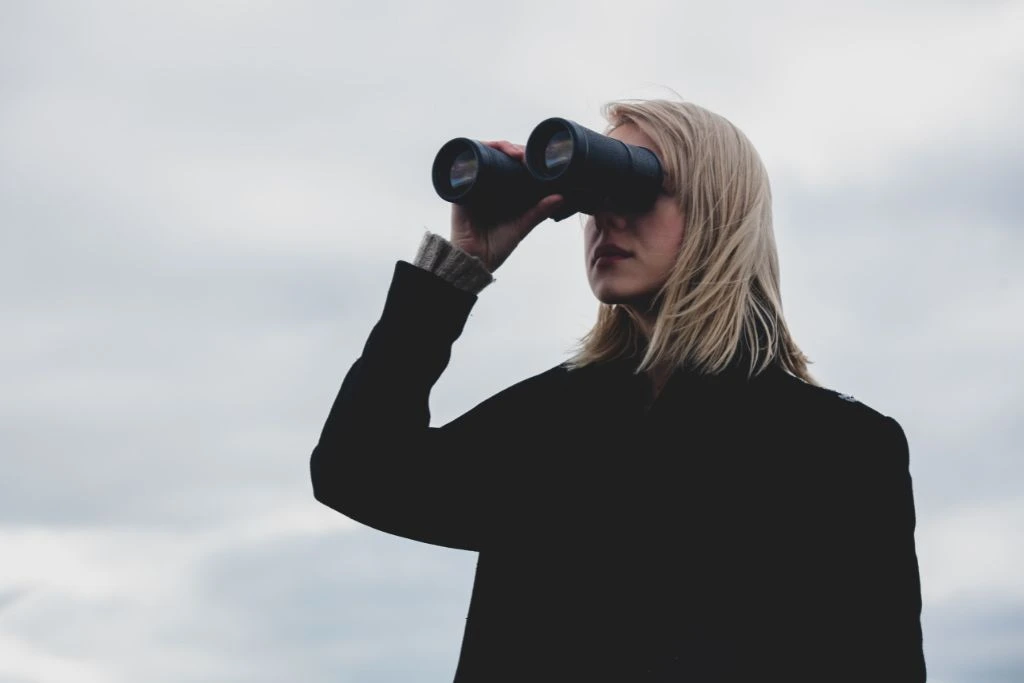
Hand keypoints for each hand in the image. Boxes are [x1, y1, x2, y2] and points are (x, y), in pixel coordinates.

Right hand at [449, 140, 563, 272]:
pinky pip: (466, 162)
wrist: (472, 258)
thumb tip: (562, 197)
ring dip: (498, 146)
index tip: (538, 157)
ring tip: (512, 152)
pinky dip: (475, 151)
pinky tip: (487, 148)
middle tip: (524, 154)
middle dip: (513, 148)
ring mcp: (476, 182)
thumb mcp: (522, 226)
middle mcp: (491, 183)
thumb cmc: (497, 246)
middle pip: (501, 155)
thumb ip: (539, 212)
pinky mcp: (462, 186)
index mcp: (507, 191)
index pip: (516, 165)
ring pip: (486, 153)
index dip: (525, 156)